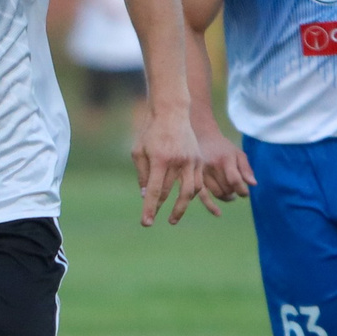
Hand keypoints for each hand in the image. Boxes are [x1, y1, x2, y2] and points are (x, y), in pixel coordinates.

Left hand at [132, 108, 209, 225]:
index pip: (155, 191)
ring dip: (181, 207)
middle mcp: (177, 161)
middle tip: (154, 222)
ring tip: (173, 218)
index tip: (146, 223)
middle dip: (163, 210)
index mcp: (160, 159)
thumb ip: (142, 175)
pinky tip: (183, 200)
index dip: (150, 208)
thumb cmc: (149, 132)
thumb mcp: (138, 152)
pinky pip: (198, 182)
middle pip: (172, 193)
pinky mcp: (198, 160)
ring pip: (190, 191)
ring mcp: (191, 160)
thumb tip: (146, 196)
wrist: (171, 112)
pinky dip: (191, 194)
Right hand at [196, 127, 252, 203]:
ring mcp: (202, 173)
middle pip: (227, 188)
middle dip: (234, 191)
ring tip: (229, 194)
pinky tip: (218, 213)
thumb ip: (246, 168)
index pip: (235, 180)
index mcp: (224, 160)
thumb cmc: (223, 147)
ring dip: (226, 197)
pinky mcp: (195, 179)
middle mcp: (212, 167)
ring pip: (217, 193)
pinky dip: (211, 206)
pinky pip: (203, 196)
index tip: (245, 193)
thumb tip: (253, 184)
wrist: (201, 138)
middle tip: (235, 189)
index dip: (242, 190)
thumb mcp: (237, 153)